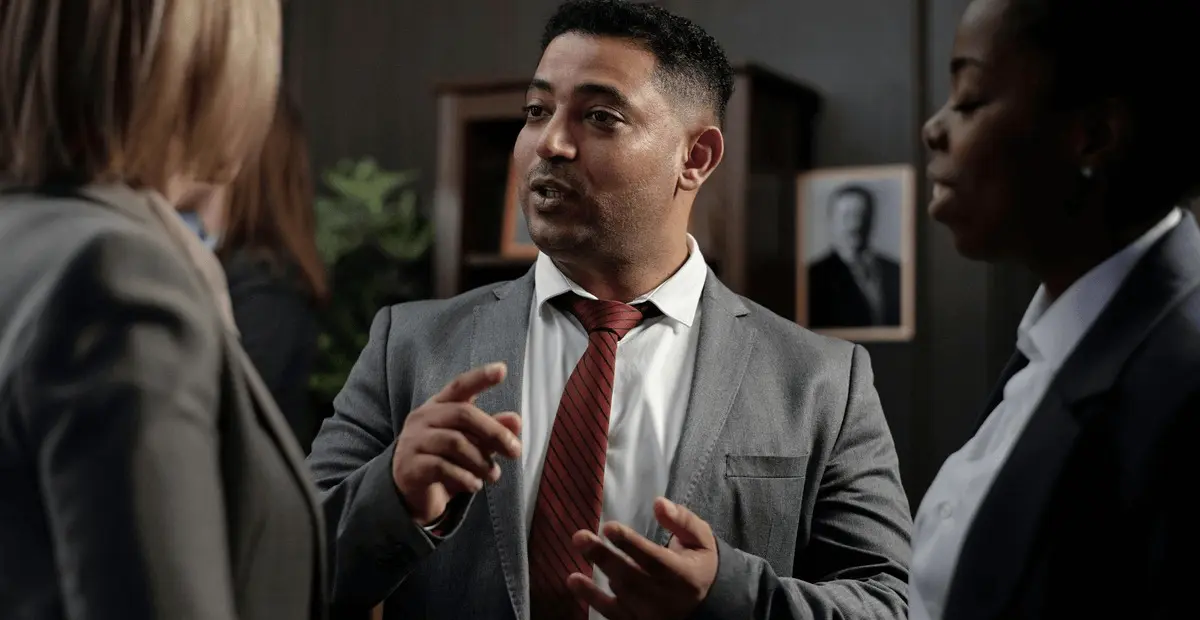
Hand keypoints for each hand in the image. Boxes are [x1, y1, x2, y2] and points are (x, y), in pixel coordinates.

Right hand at [392, 362, 521, 524]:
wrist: (409, 492)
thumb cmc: (444, 460)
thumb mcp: (470, 444)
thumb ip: (491, 431)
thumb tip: (516, 421)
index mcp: (439, 406)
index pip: (460, 386)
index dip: (480, 377)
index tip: (502, 369)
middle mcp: (423, 418)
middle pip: (463, 414)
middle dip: (494, 432)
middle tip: (516, 451)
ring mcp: (414, 441)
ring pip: (455, 443)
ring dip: (481, 461)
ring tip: (493, 475)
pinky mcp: (409, 466)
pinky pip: (442, 468)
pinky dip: (465, 478)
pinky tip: (474, 485)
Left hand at [567, 498, 718, 619]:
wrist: (710, 604)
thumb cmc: (699, 563)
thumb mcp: (701, 538)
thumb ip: (682, 520)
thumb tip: (659, 503)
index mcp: (685, 576)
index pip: (655, 560)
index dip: (631, 544)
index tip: (609, 527)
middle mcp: (667, 600)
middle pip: (631, 578)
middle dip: (604, 556)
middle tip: (580, 537)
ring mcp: (652, 615)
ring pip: (621, 593)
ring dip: (600, 568)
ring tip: (582, 544)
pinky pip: (612, 613)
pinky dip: (592, 597)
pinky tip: (574, 579)